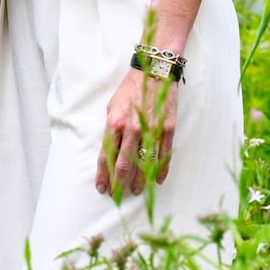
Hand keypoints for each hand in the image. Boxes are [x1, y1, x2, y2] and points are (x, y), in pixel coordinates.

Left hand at [95, 68, 177, 197]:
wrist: (154, 73)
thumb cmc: (130, 90)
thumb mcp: (111, 107)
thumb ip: (111, 130)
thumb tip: (110, 151)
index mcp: (115, 123)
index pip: (107, 157)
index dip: (104, 175)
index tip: (102, 188)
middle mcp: (132, 129)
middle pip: (124, 165)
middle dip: (119, 184)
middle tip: (116, 196)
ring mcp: (151, 131)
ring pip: (145, 164)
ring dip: (140, 181)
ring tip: (136, 191)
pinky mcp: (167, 130)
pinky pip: (164, 156)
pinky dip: (161, 171)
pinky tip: (157, 181)